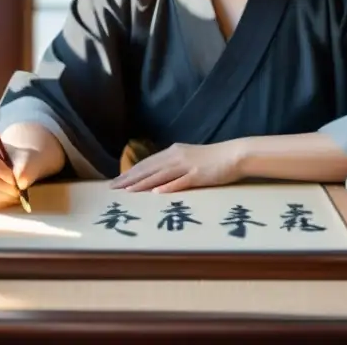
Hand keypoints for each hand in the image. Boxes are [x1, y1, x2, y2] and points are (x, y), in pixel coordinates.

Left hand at [109, 141, 243, 193]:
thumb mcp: (189, 159)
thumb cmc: (212, 159)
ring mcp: (187, 166)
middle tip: (112, 189)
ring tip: (127, 192)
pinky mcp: (198, 175)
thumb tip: (158, 177)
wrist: (234, 154)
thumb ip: (174, 166)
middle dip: (129, 179)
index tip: (116, 181)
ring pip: (160, 175)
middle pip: (148, 169)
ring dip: (142, 184)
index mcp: (173, 152)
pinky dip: (167, 187)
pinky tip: (156, 193)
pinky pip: (180, 182)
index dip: (130, 173)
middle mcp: (176, 157)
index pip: (146, 163)